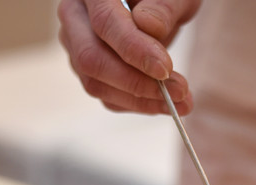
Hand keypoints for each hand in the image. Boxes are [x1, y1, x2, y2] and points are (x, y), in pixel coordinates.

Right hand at [57, 0, 198, 113]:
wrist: (155, 5)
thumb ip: (164, 6)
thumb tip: (148, 27)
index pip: (105, 22)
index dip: (133, 49)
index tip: (164, 69)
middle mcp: (74, 16)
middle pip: (91, 58)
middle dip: (136, 83)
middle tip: (178, 92)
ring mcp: (75, 45)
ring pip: (96, 83)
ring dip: (140, 100)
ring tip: (181, 101)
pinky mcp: (86, 70)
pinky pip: (106, 95)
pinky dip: (136, 104)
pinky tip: (164, 102)